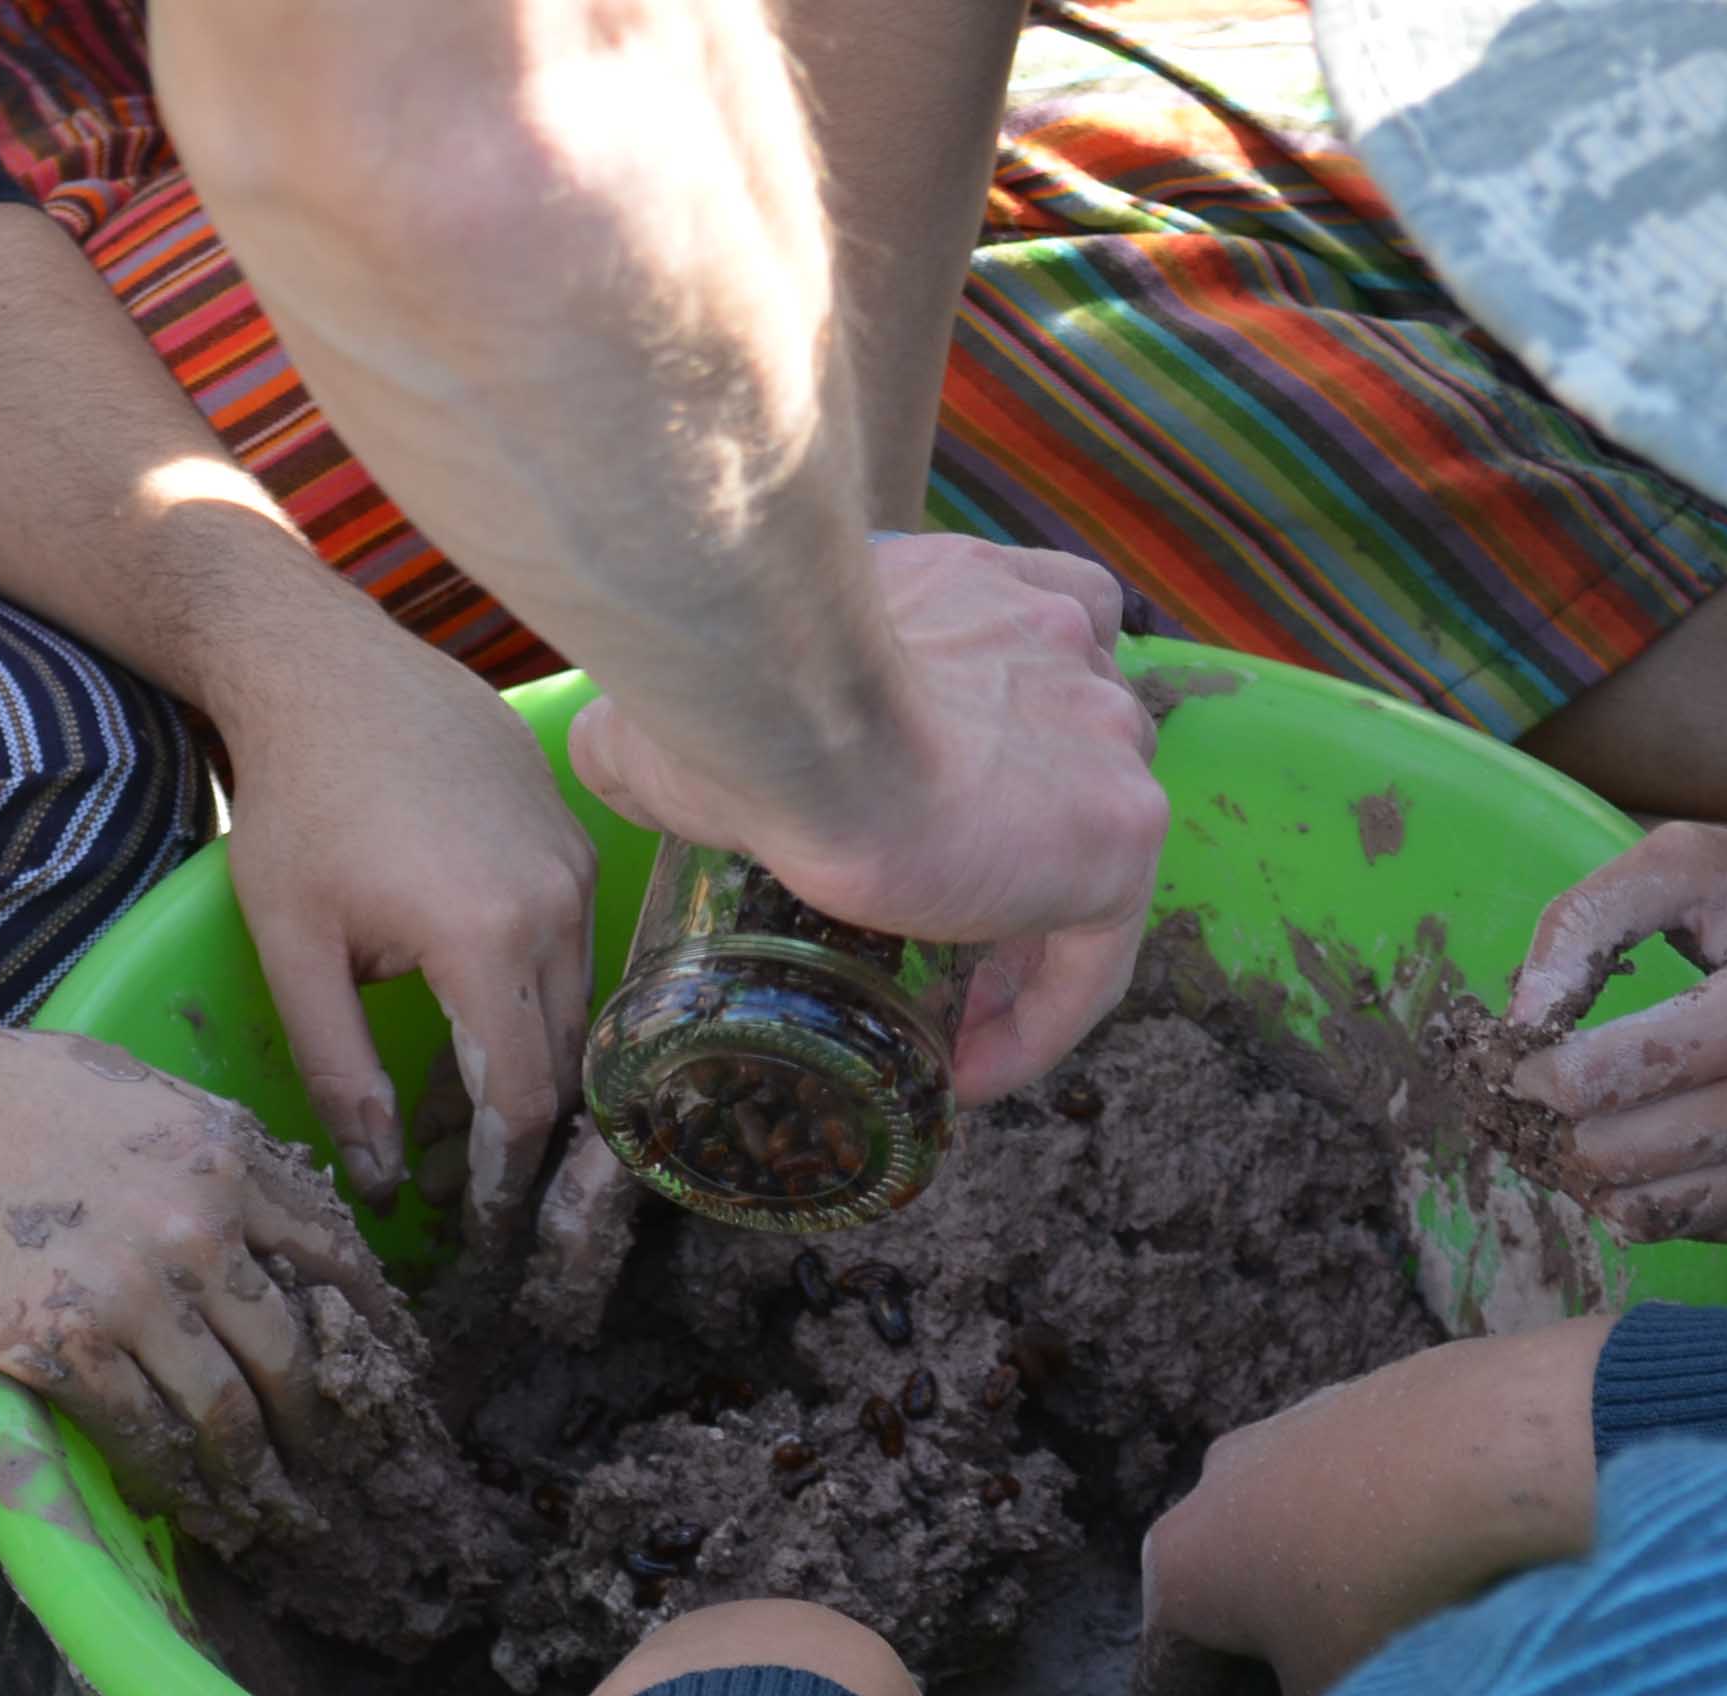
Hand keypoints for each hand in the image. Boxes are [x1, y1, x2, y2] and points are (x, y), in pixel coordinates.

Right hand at [0, 1023, 400, 1545]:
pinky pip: (144, 1431)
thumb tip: (239, 1178)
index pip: (330, 1248)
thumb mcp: (111, 1080)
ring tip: (272, 1508)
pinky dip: (172, 1477)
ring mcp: (135, 1288)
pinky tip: (185, 1503)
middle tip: (337, 1459)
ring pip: (230, 1405)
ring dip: (256, 1469)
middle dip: (322, 1415)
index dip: (361, 1318)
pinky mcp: (66, 1345)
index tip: (377, 1362)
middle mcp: (198, 1221)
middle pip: (294, 1345)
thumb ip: (187, 1136)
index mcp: (218, 1150)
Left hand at [223, 625, 598, 1237]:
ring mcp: (575, 865)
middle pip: (563, 1062)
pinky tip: (479, 1020)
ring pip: (575, 1009)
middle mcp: (556, 902)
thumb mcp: (294, 950)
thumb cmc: (297, 805)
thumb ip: (341, 1071)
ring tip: (463, 1114)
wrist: (327, 667)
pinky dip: (536, 1002)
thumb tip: (383, 1178)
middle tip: (465, 1188)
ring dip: (529, 1068)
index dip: (506, 1175)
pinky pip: (575, 949)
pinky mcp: (573, 838)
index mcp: (487, 936)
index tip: (482, 1226)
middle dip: (519, 1137)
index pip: (523, 1094)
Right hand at [568, 532, 1164, 1103]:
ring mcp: (1107, 736)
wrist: (786, 714)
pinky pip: (1092, 957)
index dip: (997, 740)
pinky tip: (969, 1075)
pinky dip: (1038, 1022)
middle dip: (1017, 845)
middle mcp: (1066, 640)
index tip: (940, 826)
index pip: (1032, 650)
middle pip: (1074, 756)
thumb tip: (607, 753)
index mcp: (981, 589)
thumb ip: (668, 724)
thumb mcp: (678, 703)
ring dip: (1024, 941)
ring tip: (952, 1020)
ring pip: (1089, 861)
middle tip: (943, 937)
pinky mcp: (1119, 833)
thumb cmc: (727, 694)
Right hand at [1141, 1318, 1609, 1695]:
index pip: (1173, 1678)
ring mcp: (1290, 1422)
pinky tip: (1449, 1556)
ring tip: (1404, 1628)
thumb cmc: (1390, 1595)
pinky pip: (1367, 1485)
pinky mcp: (1369, 1389)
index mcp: (1178, 1564)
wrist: (1503, 1446)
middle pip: (1233, 1596)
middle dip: (1270, 1652)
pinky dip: (1390, 1525)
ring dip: (1333, 1581)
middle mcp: (1211, 1482)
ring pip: (1299, 1532)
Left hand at [1506, 824, 1726, 1242]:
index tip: (1522, 1059)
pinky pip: (1715, 1232)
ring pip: (1662, 1213)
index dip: (1536, 1075)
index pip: (1606, 1079)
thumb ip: (1581, 924)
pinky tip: (1661, 1151)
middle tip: (1545, 1104)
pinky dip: (1667, 1201)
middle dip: (1560, 1132)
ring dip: (1601, 1180)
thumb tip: (1520, 1022)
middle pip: (1624, 1156)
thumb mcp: (1688, 865)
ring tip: (1588, 1129)